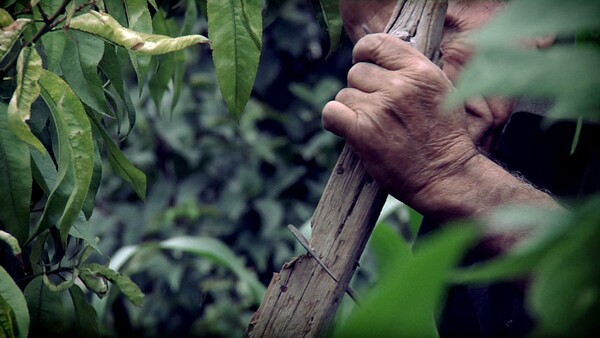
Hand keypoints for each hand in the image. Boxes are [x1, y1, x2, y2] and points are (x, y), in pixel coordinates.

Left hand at [322, 33, 478, 207]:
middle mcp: (400, 85)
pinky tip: (348, 131)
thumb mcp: (440, 92)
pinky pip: (331, 112)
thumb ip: (412, 72)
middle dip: (361, 90)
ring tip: (372, 127)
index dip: (364, 53)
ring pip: (344, 94)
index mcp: (421, 71)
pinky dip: (335, 121)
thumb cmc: (444, 138)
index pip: (376, 43)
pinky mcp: (363, 131)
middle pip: (356, 72)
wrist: (446, 176)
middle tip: (376, 111)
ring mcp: (380, 108)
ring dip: (352, 110)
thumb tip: (381, 61)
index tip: (365, 65)